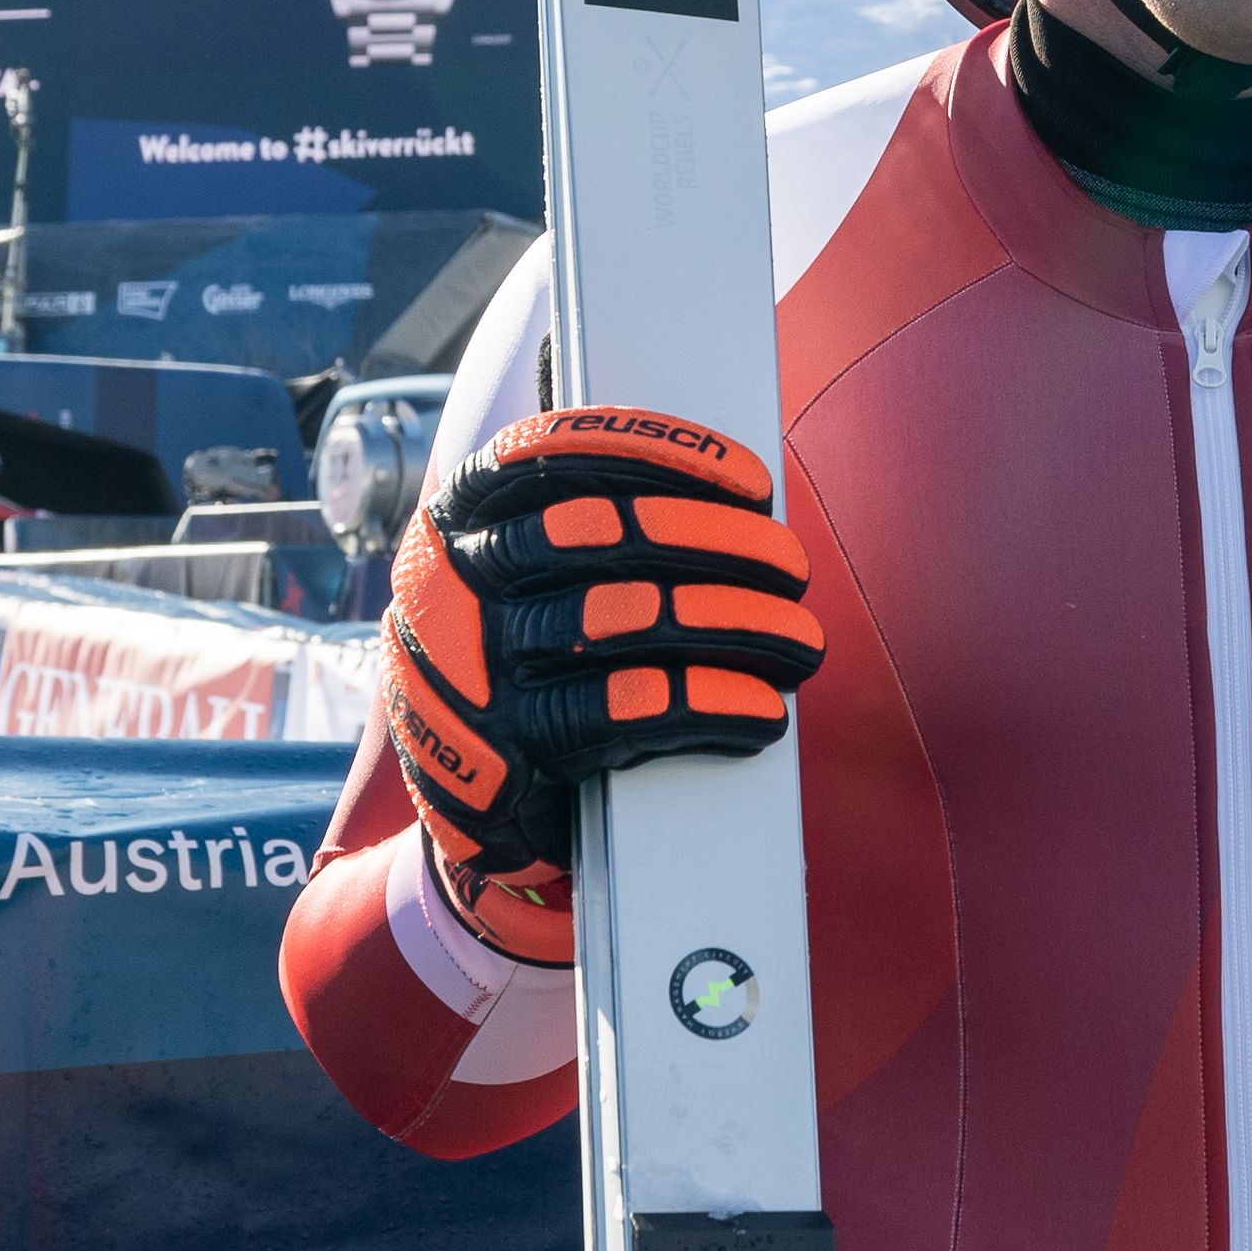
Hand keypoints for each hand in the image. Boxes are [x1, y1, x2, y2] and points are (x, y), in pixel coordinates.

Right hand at [382, 406, 824, 961]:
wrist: (453, 797)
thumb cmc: (517, 660)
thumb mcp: (514, 578)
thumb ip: (584, 527)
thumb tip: (730, 501)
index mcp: (458, 519)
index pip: (554, 453)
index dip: (661, 453)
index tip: (750, 479)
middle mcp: (452, 581)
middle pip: (609, 531)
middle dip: (723, 542)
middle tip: (793, 566)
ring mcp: (472, 666)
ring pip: (631, 617)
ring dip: (738, 624)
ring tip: (800, 641)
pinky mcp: (506, 750)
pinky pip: (631, 710)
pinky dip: (713, 705)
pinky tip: (761, 710)